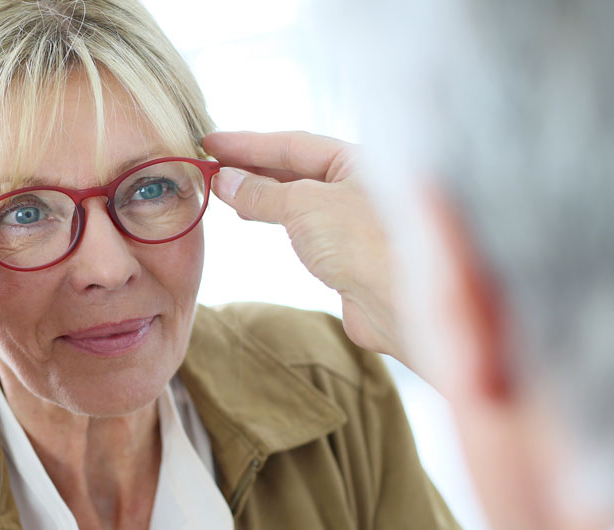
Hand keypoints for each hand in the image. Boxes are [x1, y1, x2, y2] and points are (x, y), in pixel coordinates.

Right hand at [203, 131, 403, 363]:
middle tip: (212, 165)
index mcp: (359, 160)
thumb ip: (261, 192)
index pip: (294, 144)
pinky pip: (303, 224)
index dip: (248, 143)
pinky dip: (275, 217)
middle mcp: (360, 184)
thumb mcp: (304, 205)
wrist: (402, 303)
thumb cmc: (365, 242)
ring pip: (299, 197)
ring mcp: (354, 218)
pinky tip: (254, 215)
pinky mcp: (347, 252)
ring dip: (261, 192)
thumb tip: (226, 180)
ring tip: (225, 190)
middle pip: (297, 168)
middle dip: (252, 166)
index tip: (211, 143)